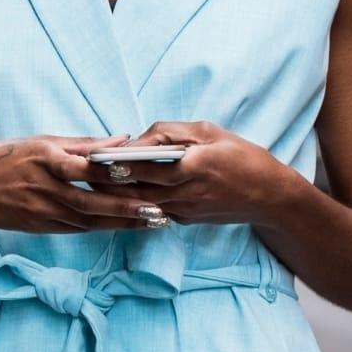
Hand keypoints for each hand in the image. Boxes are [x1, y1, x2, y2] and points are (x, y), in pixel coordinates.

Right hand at [0, 135, 165, 233]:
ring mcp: (41, 210)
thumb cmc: (3, 158)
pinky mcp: (40, 226)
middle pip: (92, 201)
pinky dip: (102, 228)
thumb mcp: (39, 142)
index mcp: (45, 159)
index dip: (117, 172)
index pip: (87, 167)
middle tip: (160, 209)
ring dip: (121, 222)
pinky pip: (76, 228)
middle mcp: (44, 187)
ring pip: (88, 219)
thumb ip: (81, 144)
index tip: (146, 172)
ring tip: (153, 221)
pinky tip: (124, 227)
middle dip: (127, 207)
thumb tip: (120, 139)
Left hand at [107, 121, 285, 225]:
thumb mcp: (209, 132)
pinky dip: (134, 202)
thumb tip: (138, 138)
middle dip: (107, 181)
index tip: (94, 155)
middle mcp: (185, 193)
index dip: (118, 162)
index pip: (145, 167)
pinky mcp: (184, 221)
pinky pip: (152, 210)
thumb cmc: (242, 156)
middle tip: (81, 171)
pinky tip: (117, 194)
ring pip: (140, 204)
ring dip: (116, 195)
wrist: (271, 197)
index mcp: (192, 167)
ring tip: (91, 182)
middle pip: (136, 189)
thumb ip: (171, 131)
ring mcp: (184, 211)